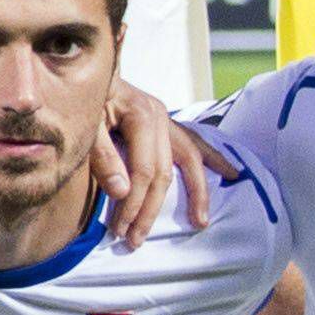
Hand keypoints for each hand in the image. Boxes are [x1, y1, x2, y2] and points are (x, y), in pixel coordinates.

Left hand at [89, 85, 228, 250]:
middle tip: (135, 240)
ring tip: (200, 222)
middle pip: (164, 173)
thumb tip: (123, 192)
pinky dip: (213, 159)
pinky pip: (195, 145)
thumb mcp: (85, 126)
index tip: (121, 229)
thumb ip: (102, 157)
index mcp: (142, 116)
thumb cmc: (83, 100)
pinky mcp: (167, 123)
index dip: (134, 203)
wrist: (84, 75)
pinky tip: (231, 173)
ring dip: (196, 194)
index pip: (144, 171)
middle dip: (150, 210)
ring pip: (189, 161)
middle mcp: (161, 117)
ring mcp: (167, 120)